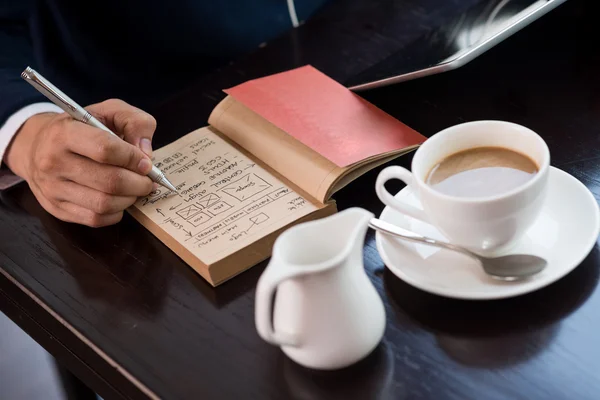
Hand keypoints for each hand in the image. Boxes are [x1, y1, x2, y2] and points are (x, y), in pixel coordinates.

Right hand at [5, 99, 156, 226]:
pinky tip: (119, 199)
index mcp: (64, 133)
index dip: (134, 159)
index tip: (146, 163)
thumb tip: (146, 153)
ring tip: (135, 189)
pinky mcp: (57, 208)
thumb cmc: (82, 128)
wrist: (38, 147)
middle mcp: (53, 162)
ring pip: (104, 204)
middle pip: (110, 181)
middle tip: (148, 181)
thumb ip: (134, 122)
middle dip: (139, 184)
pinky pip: (96, 219)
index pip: (106, 149)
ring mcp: (53, 188)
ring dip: (129, 199)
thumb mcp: (108, 111)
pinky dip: (116, 212)